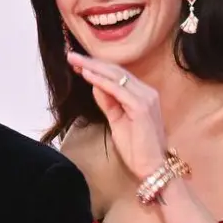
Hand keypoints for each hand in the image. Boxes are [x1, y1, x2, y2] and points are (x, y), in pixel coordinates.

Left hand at [66, 51, 168, 179]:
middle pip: (116, 71)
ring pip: (116, 76)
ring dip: (93, 67)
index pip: (118, 75)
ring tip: (75, 61)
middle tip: (71, 56)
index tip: (77, 63)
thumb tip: (96, 86)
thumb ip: (109, 103)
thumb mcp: (117, 121)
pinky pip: (118, 89)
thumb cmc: (136, 147)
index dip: (97, 68)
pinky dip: (101, 81)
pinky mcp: (141, 107)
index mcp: (142, 94)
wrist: (151, 166)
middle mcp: (147, 92)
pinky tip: (87, 74)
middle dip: (91, 62)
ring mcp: (146, 98)